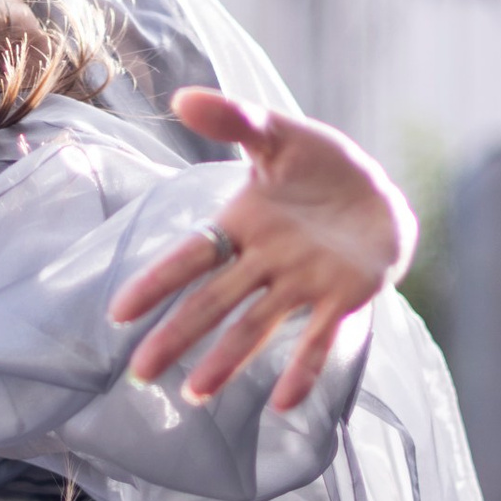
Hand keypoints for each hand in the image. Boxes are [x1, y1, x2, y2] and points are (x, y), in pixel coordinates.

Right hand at [109, 88, 417, 415]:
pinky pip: (319, 338)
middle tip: (142, 372)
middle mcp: (266, 264)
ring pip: (256, 327)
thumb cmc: (320, 168)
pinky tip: (284, 403)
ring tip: (196, 394)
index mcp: (243, 227)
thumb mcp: (279, 136)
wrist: (380, 193)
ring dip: (226, 360)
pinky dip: (303, 369)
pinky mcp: (344, 299)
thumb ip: (234, 120)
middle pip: (212, 303)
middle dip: (177, 335)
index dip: (157, 283)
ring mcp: (304, 285)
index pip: (190, 258)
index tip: (119, 314)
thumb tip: (182, 97)